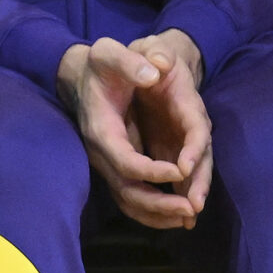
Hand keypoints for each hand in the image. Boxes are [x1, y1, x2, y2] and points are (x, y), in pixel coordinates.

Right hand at [57, 32, 211, 227]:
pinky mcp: (120, 165)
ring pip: (130, 200)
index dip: (153, 170)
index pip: (126, 161)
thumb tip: (153, 72)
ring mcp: (110, 162)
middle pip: (128, 191)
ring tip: (188, 219)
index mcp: (102, 130)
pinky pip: (133, 197)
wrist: (82, 75)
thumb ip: (129, 61)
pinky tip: (178, 217)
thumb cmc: (100, 65)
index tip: (181, 169)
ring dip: (159, 214)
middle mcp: (103, 152)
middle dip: (160, 203)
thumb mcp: (109, 52)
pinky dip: (154, 211)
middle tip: (191, 208)